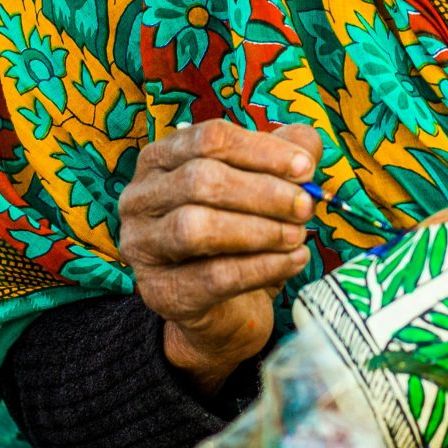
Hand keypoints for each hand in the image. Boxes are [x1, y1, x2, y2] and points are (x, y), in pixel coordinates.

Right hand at [120, 120, 319, 394]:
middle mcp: (140, 198)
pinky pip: (213, 276)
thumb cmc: (240, 235)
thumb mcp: (264, 187)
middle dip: (263, 192)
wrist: (224, 307)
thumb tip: (307, 149)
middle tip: (305, 207)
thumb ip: (286, 159)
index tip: (305, 168)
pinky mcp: (160, 292)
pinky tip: (294, 261)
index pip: (208, 139)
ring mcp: (142, 246)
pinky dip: (262, 267)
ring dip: (258, 230)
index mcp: (161, 159)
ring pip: (196, 227)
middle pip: (200, 180)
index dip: (261, 151)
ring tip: (298, 235)